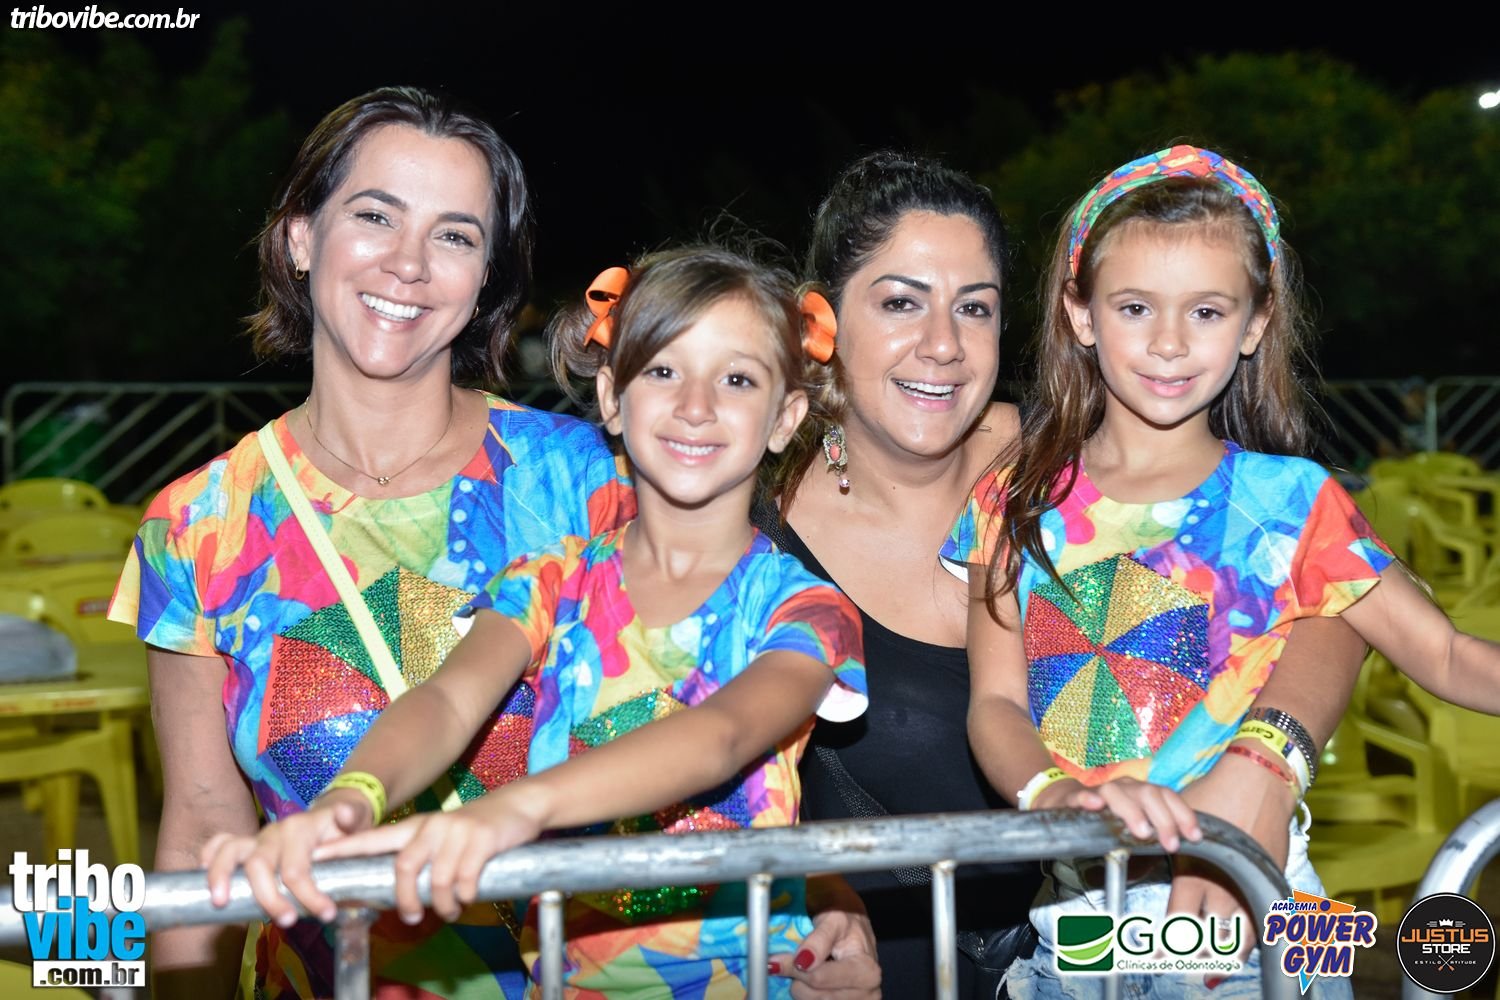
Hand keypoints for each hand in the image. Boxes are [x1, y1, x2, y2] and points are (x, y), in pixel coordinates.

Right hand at [201, 789, 372, 926]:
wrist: (336, 815)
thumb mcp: (358, 819)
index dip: (308, 895)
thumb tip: (344, 814)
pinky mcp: (248, 843)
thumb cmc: (346, 826)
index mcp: (301, 828)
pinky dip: (210, 856)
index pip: (297, 867)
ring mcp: (258, 837)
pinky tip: (205, 878)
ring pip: (231, 852)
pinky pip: (221, 843)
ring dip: (222, 877)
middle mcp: (275, 832)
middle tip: (288, 921)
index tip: (326, 915)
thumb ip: (353, 816)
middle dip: (269, 898)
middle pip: (259, 865)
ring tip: (222, 904)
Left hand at [315, 791, 544, 923]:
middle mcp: (431, 826)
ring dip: (441, 904)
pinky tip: (469, 897)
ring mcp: (456, 832)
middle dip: (404, 900)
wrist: (516, 807)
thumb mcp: (442, 836)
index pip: (373, 838)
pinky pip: (464, 879)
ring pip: (435, 879)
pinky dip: (465, 896)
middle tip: (409, 918)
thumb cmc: (476, 830)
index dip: (344, 849)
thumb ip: (420, 855)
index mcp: (416, 827)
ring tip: (448, 911)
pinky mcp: (480, 840)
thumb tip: (402, 892)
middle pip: (402, 867)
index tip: (316, 858)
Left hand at [770, 905, 880, 998]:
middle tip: (797, 959)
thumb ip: (819, 940)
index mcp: (866, 971)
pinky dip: (806, 993)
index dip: (793, 968)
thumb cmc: (846, 920)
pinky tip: (811, 980)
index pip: (819, 978)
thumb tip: (803, 961)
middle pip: (813, 995)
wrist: (855, 927)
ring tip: (809, 967)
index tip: (775, 960)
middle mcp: (867, 994)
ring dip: (802, 986)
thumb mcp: (833, 919)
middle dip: (798, 977)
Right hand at [1032, 776, 1202, 852]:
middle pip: (1148, 793)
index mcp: (1142, 793)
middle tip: (1171, 845)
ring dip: (1132, 811)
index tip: (1195, 837)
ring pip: (1117, 792)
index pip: (1168, 796)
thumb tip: (1182, 850)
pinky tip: (1095, 806)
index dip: (1184, 814)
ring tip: (1142, 832)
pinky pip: (1081, 795)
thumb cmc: (1108, 818)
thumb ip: (1155, 835)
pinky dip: (1088, 799)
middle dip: (1164, 819)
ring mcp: (1100, 791)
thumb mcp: (1136, 828)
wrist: (1065, 802)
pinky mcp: (1074, 798)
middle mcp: (1125, 788)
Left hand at [1169, 748, 1296, 958]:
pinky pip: (1263, 921)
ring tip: (1212, 973)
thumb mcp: (1176, 820)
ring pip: (1240, 937)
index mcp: (1194, 873)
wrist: (1258, 783)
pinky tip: (1242, 949)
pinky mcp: (1269, 881)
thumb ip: (1163, 844)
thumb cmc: (1212, 795)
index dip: (1168, 942)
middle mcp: (1222, 887)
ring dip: (1226, 958)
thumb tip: (1142, 851)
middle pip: (1209, 937)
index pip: (1179, 921)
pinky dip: (1252, 939)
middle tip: (1185, 970)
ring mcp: (1248, 887)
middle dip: (1195, 957)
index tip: (1158, 955)